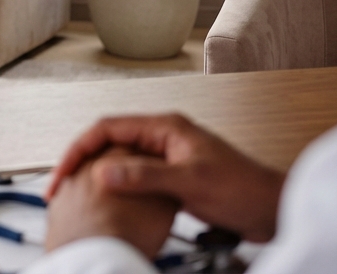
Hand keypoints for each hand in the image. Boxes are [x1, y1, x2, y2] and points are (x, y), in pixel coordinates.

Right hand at [47, 114, 284, 241]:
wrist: (275, 209)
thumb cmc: (243, 190)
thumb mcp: (190, 183)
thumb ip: (145, 177)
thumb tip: (102, 173)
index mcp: (165, 127)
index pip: (108, 128)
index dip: (80, 149)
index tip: (63, 173)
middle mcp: (163, 137)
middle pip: (109, 142)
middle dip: (82, 162)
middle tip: (61, 187)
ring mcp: (167, 157)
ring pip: (120, 161)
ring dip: (97, 176)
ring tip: (77, 197)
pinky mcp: (173, 177)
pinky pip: (135, 178)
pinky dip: (117, 189)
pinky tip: (110, 205)